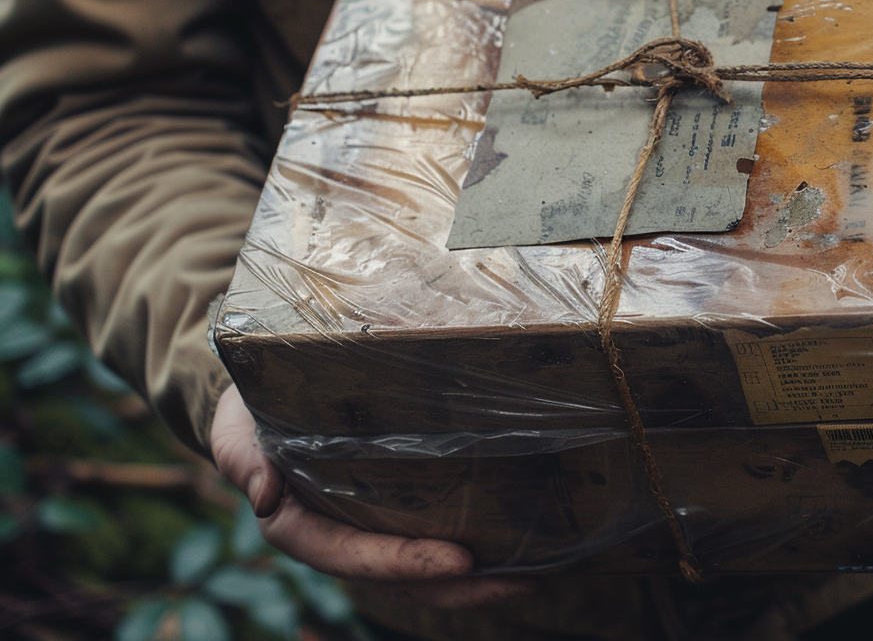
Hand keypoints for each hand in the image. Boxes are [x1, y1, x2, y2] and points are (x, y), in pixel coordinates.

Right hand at [211, 384, 536, 607]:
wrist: (258, 392)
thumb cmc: (249, 407)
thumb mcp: (234, 425)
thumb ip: (242, 455)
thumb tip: (263, 493)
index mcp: (296, 523)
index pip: (350, 555)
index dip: (402, 563)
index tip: (460, 560)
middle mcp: (334, 538)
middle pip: (396, 579)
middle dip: (455, 587)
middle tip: (515, 580)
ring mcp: (364, 531)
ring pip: (418, 574)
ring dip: (473, 583)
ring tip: (531, 575)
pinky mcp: (389, 514)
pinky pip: (428, 543)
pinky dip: (470, 556)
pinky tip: (516, 549)